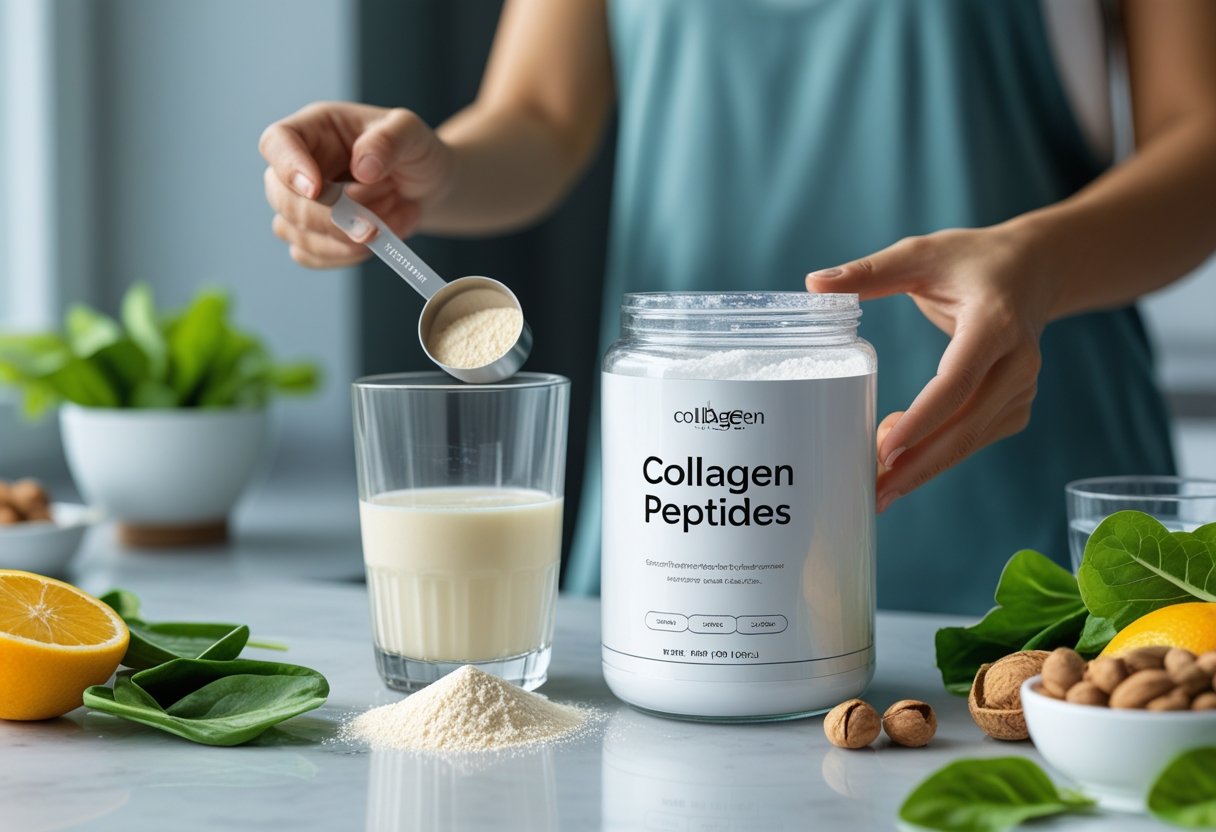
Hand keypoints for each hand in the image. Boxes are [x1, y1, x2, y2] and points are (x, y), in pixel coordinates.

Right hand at [259, 102, 453, 267]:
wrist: (427, 187)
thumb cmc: (413, 151)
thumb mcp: (411, 132)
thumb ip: (389, 141)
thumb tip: (363, 169)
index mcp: (315, 129)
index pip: (276, 142)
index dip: (288, 167)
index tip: (316, 190)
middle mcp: (299, 166)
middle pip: (281, 197)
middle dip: (333, 216)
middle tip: (382, 211)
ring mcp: (301, 204)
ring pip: (297, 232)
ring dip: (350, 235)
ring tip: (394, 210)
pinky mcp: (312, 237)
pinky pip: (312, 256)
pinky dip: (349, 253)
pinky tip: (382, 235)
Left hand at [806, 226, 1055, 512]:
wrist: (1032, 272)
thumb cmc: (970, 262)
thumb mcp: (920, 255)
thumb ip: (869, 272)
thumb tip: (814, 284)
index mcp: (995, 324)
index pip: (958, 381)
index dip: (922, 418)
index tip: (886, 448)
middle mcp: (1018, 362)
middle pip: (966, 424)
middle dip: (919, 463)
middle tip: (875, 492)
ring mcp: (1021, 388)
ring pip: (970, 440)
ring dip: (924, 466)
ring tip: (878, 486)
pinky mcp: (1015, 405)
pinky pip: (973, 439)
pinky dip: (937, 455)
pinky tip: (901, 463)